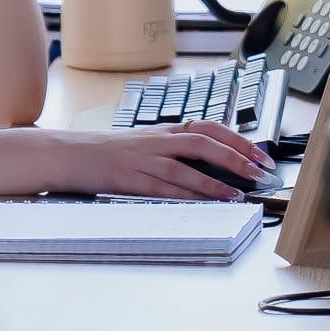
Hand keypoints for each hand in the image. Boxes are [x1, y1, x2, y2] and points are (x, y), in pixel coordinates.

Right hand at [46, 123, 270, 198]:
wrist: (69, 154)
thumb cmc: (109, 151)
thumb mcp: (146, 142)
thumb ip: (175, 147)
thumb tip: (212, 158)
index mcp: (164, 131)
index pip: (209, 128)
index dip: (238, 139)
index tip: (260, 154)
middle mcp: (157, 141)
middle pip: (203, 142)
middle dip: (235, 156)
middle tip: (259, 171)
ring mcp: (143, 160)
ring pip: (185, 166)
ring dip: (214, 180)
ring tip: (239, 192)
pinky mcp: (129, 179)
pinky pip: (163, 187)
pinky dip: (187, 195)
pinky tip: (204, 202)